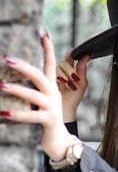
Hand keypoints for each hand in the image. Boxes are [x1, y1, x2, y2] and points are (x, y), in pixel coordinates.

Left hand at [0, 34, 74, 160]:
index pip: (50, 64)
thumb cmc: (46, 117)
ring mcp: (52, 107)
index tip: (43, 32)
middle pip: (40, 77)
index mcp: (51, 88)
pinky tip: (4, 113)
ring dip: (17, 90)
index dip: (48, 49)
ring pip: (34, 96)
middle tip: (7, 58)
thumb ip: (33, 88)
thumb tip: (13, 77)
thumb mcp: (42, 100)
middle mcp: (53, 94)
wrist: (58, 139)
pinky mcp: (49, 120)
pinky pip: (32, 116)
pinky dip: (18, 115)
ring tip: (1, 85)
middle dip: (25, 67)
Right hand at [56, 49, 88, 121]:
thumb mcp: (82, 82)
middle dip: (70, 70)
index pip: (70, 56)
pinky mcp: (47, 78)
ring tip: (69, 85)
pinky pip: (53, 73)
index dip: (71, 53)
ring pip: (59, 67)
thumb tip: (88, 54)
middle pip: (64, 61)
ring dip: (65, 75)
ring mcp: (54, 73)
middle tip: (74, 78)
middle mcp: (61, 69)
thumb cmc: (74, 96)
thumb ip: (82, 68)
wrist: (65, 108)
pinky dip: (60, 78)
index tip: (74, 53)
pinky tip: (63, 84)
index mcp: (70, 68)